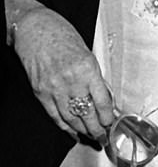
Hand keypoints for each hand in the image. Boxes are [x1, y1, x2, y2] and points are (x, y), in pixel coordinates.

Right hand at [12, 4, 112, 140]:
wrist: (35, 29)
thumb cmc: (62, 35)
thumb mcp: (87, 53)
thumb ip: (95, 76)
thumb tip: (105, 98)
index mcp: (87, 68)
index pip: (102, 102)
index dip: (108, 118)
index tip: (113, 124)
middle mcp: (71, 81)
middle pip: (88, 114)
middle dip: (98, 130)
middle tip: (105, 137)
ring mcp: (54, 88)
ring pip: (72, 119)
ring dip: (83, 131)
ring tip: (92, 138)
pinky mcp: (41, 92)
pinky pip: (55, 115)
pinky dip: (66, 127)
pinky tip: (74, 132)